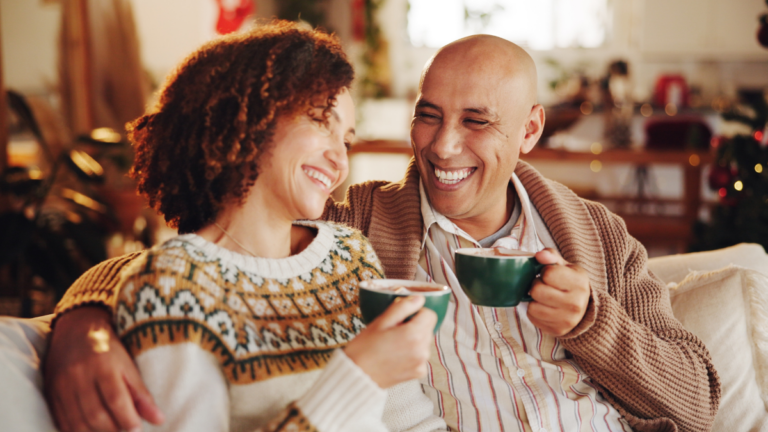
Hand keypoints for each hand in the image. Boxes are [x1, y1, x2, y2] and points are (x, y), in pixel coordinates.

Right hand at [44, 306, 163, 431]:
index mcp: (103, 365)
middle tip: (125, 430)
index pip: (115, 399)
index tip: (137, 429)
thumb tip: (159, 420)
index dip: (127, 419)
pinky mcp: (51, 393)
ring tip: (111, 431)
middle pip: (95, 414)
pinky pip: (62, 422)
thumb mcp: (129, 366)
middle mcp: (79, 375)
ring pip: (77, 422)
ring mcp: (61, 385)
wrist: (76, 330)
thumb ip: (142, 394)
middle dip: (112, 430)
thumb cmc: (109, 349)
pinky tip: (92, 430)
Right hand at [344, 296, 436, 388]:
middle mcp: (422, 350)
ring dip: (414, 340)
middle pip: (428, 328)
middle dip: (414, 326)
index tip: (401, 318)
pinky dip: (412, 353)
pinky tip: (396, 356)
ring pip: (424, 341)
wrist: (357, 376)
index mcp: (414, 334)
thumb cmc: (364, 349)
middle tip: (392, 332)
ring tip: (392, 345)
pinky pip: (421, 355)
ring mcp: (421, 363)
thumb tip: (419, 299)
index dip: (416, 313)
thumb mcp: (380, 322)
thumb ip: (402, 307)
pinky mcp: (418, 373)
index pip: (430, 315)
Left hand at [528, 248, 590, 336]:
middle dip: (537, 286)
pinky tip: (544, 307)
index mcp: (579, 283)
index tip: (549, 274)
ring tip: (544, 297)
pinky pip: (532, 318)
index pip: (548, 274)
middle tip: (544, 286)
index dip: (544, 272)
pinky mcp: (558, 330)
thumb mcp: (564, 266)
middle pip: (537, 291)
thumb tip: (539, 256)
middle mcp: (575, 303)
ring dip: (534, 300)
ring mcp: (567, 319)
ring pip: (532, 306)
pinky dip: (534, 311)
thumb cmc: (569, 282)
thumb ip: (551, 256)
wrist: (584, 307)